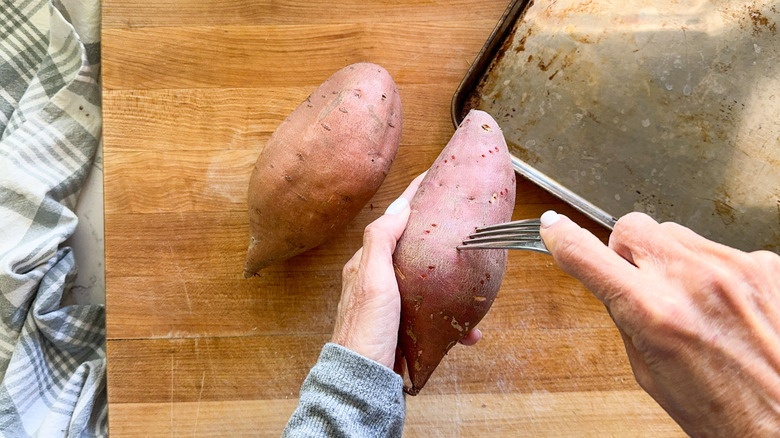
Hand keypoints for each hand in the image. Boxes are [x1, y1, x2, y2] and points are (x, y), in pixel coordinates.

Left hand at [331, 173, 480, 370]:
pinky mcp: (405, 329)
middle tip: (467, 234)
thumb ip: (381, 240)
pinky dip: (453, 322)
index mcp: (368, 263)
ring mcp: (393, 306)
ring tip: (474, 296)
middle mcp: (379, 281)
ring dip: (454, 290)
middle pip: (417, 251)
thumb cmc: (366, 329)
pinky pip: (435, 316)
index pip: (394, 220)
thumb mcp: (373, 279)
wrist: (363, 382)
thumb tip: (400, 207)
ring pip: (431, 285)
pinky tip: (467, 333)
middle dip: (443, 244)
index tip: (435, 177)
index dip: (414, 198)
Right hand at [539, 210, 779, 436]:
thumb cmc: (724, 412)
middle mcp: (693, 280)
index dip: (561, 238)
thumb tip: (610, 279)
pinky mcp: (764, 263)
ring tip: (691, 302)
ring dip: (670, 260)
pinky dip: (711, 271)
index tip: (552, 228)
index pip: (587, 256)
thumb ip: (626, 316)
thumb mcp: (649, 372)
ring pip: (675, 234)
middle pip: (632, 227)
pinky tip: (724, 305)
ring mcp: (733, 266)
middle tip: (639, 283)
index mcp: (654, 313)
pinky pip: (717, 249)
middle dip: (626, 252)